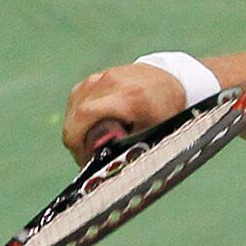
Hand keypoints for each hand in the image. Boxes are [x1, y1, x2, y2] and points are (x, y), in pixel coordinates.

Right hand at [62, 63, 185, 164]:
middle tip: (87, 156)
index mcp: (129, 97)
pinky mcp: (96, 76)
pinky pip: (78, 99)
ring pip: (74, 107)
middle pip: (76, 115)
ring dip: (77, 127)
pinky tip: (92, 125)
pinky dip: (79, 115)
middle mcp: (112, 82)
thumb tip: (112, 169)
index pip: (84, 115)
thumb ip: (132, 147)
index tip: (84, 158)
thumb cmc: (166, 107)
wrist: (172, 77)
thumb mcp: (155, 131)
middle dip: (76, 139)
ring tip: (92, 141)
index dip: (77, 140)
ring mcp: (102, 76)